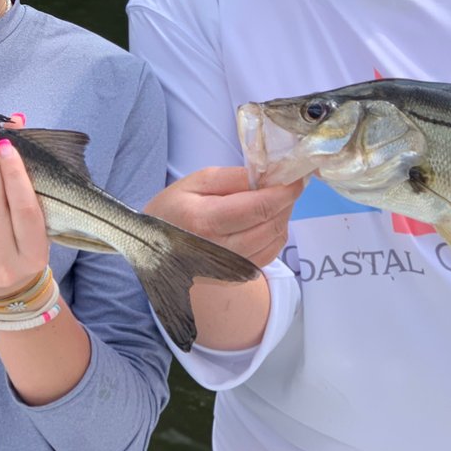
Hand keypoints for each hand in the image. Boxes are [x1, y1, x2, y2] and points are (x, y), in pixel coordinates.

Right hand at [145, 166, 302, 267]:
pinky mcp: (237, 275)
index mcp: (206, 221)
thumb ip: (233, 177)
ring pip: (275, 239)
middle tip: (287, 183)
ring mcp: (230, 267)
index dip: (285, 191)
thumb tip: (267, 175)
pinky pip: (270, 253)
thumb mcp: (196, 182)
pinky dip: (276, 233)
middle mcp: (220, 250)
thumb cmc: (173, 209)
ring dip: (283, 216)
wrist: (153, 248)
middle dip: (287, 201)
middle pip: (272, 224)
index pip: (259, 207)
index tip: (297, 176)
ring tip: (274, 199)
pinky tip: (266, 220)